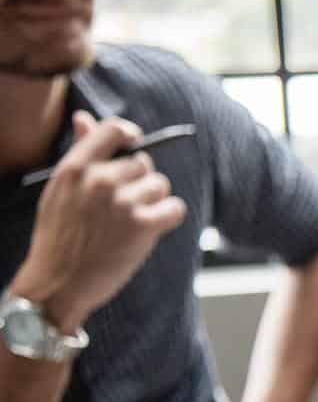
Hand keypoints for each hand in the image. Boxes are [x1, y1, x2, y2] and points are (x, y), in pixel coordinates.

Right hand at [9, 111, 187, 332]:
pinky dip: (168, 219)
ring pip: (161, 187)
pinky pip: (175, 209)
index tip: (135, 144)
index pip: (114, 130)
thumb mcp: (60, 190)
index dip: (131, 135)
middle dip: (139, 183)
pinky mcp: (143, 225)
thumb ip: (80, 153)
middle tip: (122, 208)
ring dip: (154, 203)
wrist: (58, 284)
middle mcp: (100, 180)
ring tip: (131, 222)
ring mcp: (122, 202)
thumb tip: (84, 117)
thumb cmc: (60, 237)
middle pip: (144, 164)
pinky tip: (150, 230)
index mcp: (75, 167)